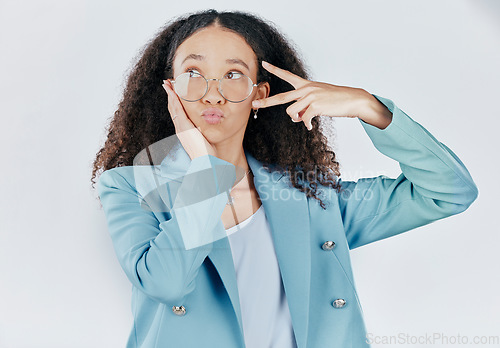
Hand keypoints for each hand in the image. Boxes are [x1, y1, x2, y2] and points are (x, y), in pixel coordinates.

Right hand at [162, 80, 217, 159]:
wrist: (204, 161)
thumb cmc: (206, 153)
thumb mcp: (203, 139)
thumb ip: (201, 132)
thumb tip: (203, 127)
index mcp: (184, 130)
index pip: (177, 112)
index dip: (174, 101)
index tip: (172, 91)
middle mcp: (180, 128)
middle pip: (172, 108)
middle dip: (170, 95)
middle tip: (166, 83)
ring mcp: (180, 128)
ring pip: (173, 107)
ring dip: (170, 94)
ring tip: (167, 83)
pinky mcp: (184, 127)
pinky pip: (177, 110)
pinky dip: (174, 100)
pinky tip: (172, 91)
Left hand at [252, 61, 373, 130]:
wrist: (352, 99)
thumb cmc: (335, 100)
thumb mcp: (317, 99)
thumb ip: (303, 107)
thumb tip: (295, 118)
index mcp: (306, 85)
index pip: (287, 75)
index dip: (275, 69)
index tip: (264, 63)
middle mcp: (306, 89)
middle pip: (281, 98)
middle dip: (266, 102)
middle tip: (254, 105)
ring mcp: (310, 96)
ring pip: (292, 113)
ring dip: (298, 119)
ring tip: (308, 118)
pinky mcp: (315, 106)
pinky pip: (304, 120)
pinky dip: (307, 125)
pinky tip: (312, 125)